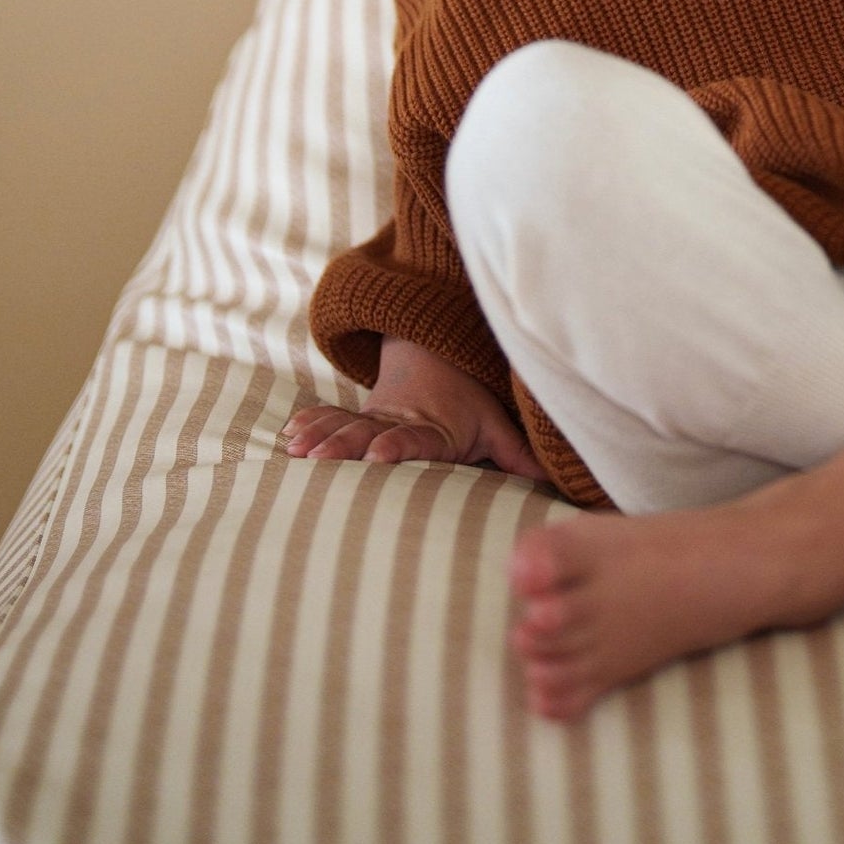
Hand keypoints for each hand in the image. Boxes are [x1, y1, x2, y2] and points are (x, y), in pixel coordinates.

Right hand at [283, 335, 548, 480]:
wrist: (440, 357)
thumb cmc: (471, 405)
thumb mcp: (496, 426)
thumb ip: (517, 456)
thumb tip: (554, 485)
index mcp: (433, 428)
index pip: (415, 438)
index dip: (398, 445)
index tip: (380, 452)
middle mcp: (399, 422)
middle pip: (370, 434)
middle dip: (345, 445)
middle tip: (321, 457)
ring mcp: (375, 419)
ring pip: (346, 426)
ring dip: (322, 436)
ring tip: (298, 449)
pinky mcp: (359, 418)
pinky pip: (332, 419)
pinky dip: (312, 425)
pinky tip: (289, 436)